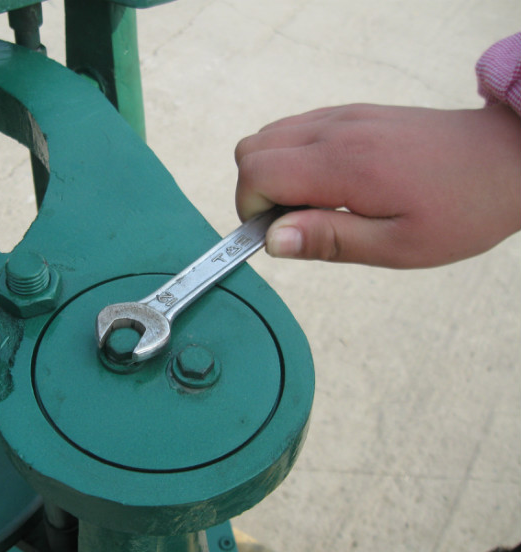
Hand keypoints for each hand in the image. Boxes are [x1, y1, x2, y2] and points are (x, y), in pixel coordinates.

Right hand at [234, 104, 520, 267]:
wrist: (506, 158)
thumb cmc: (459, 209)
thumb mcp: (397, 245)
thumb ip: (329, 241)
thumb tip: (271, 241)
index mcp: (343, 165)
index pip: (255, 173)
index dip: (252, 210)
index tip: (282, 234)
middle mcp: (335, 131)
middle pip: (249, 150)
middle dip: (256, 191)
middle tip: (298, 222)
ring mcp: (342, 116)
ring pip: (267, 136)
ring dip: (273, 173)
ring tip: (316, 204)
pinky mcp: (351, 113)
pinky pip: (294, 128)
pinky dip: (292, 158)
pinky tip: (330, 183)